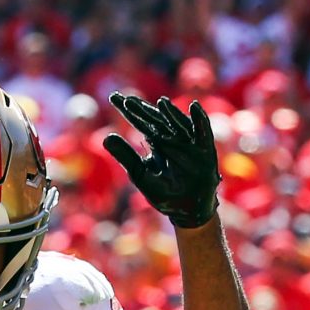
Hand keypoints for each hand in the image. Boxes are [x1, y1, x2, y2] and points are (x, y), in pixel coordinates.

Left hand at [101, 93, 220, 228]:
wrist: (186, 210)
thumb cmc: (164, 193)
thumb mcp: (140, 174)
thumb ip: (125, 156)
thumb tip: (105, 137)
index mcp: (156, 142)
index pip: (140, 122)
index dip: (128, 111)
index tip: (113, 98)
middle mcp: (172, 138)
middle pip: (156, 120)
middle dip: (143, 110)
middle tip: (126, 100)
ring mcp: (189, 143)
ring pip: (179, 124)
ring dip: (171, 113)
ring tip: (160, 103)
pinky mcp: (205, 150)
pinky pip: (203, 132)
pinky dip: (200, 120)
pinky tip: (194, 107)